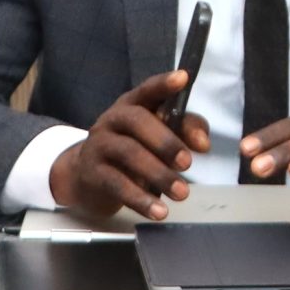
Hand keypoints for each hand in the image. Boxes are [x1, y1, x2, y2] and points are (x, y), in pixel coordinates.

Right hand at [48, 69, 208, 219]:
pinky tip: (159, 211)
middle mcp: (113, 119)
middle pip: (138, 120)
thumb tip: (204, 143)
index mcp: (132, 104)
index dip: (164, 83)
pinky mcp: (91, 172)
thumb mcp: (156, 136)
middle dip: (166, 141)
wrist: (85, 176)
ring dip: (159, 174)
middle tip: (188, 163)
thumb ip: (184, 130)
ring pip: (129, 153)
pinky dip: (140, 199)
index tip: (183, 78)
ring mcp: (99, 144)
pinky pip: (117, 184)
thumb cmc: (131, 151)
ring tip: (182, 194)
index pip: (148, 90)